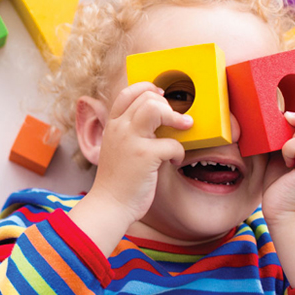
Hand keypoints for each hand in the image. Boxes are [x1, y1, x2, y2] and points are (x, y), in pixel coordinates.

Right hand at [69, 82, 191, 255]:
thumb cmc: (118, 181)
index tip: (161, 97)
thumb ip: (133, 134)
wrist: (109, 205)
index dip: (148, 89)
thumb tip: (161, 122)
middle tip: (177, 120)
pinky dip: (179, 152)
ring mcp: (131, 140)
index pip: (128, 93)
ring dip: (175, 117)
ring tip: (184, 127)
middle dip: (167, 106)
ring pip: (156, 108)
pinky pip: (172, 142)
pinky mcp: (145, 155)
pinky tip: (174, 161)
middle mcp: (120, 129)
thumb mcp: (119, 150)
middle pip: (147, 98)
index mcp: (112, 126)